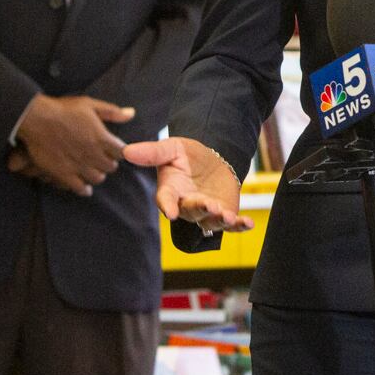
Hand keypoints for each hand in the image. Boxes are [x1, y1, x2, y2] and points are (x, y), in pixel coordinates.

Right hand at [14, 94, 132, 195]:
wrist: (37, 119)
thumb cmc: (63, 109)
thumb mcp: (90, 105)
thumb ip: (112, 111)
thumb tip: (131, 114)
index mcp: (102, 138)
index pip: (121, 152)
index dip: (120, 152)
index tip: (115, 150)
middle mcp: (93, 154)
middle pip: (110, 167)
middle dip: (109, 163)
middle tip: (103, 159)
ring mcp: (79, 166)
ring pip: (97, 178)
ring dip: (98, 174)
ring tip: (94, 170)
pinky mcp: (64, 174)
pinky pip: (79, 188)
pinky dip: (84, 189)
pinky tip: (85, 188)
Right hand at [122, 137, 252, 233]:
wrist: (213, 158)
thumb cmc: (188, 156)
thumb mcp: (172, 148)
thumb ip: (152, 152)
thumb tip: (126, 151)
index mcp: (170, 191)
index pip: (165, 199)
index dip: (167, 205)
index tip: (169, 211)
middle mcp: (186, 205)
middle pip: (190, 211)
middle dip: (199, 208)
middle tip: (207, 204)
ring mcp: (206, 213)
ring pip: (210, 221)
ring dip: (218, 219)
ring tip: (226, 215)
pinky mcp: (224, 214)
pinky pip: (231, 225)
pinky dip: (239, 226)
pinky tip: (248, 224)